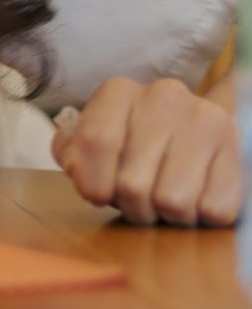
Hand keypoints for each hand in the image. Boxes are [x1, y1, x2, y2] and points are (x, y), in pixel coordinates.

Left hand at [51, 76, 242, 226]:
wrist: (198, 130)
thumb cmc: (134, 143)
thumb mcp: (96, 140)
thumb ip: (73, 153)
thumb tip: (76, 168)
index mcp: (119, 91)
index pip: (96, 141)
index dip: (92, 182)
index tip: (97, 197)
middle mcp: (164, 97)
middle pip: (133, 181)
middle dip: (131, 206)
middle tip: (137, 202)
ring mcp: (205, 120)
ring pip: (173, 201)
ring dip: (166, 215)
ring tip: (165, 200)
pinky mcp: (237, 148)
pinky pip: (213, 209)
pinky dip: (201, 216)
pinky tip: (196, 197)